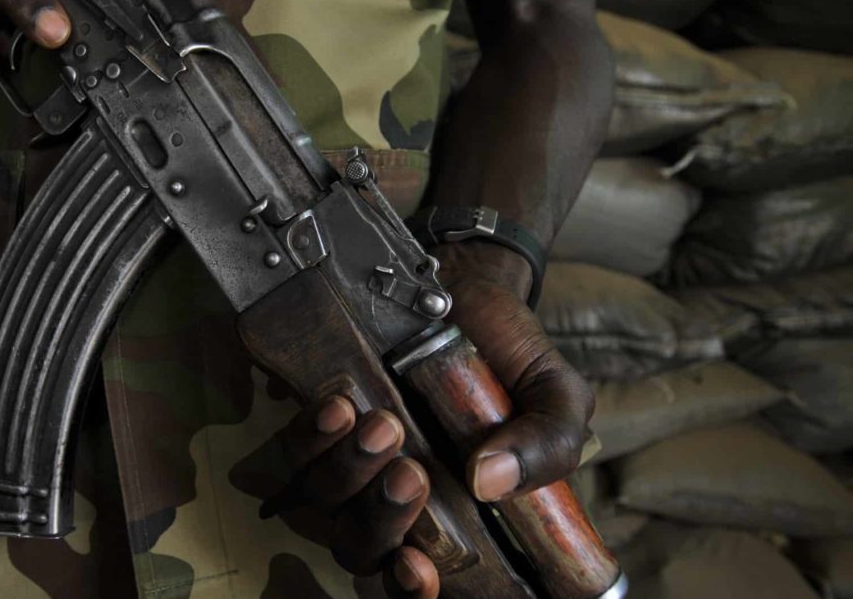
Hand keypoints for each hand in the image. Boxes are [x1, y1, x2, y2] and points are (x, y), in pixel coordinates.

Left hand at [274, 241, 593, 597]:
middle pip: (363, 548)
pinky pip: (297, 446)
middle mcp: (400, 499)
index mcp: (459, 515)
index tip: (416, 566)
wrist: (471, 287)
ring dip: (347, 472)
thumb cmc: (513, 356)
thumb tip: (490, 482)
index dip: (409, 589)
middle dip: (380, 521)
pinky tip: (340, 407)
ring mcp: (356, 461)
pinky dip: (312, 434)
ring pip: (325, 499)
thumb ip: (547, 444)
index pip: (420, 578)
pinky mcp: (324, 419)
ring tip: (383, 425)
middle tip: (412, 473)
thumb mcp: (556, 398)